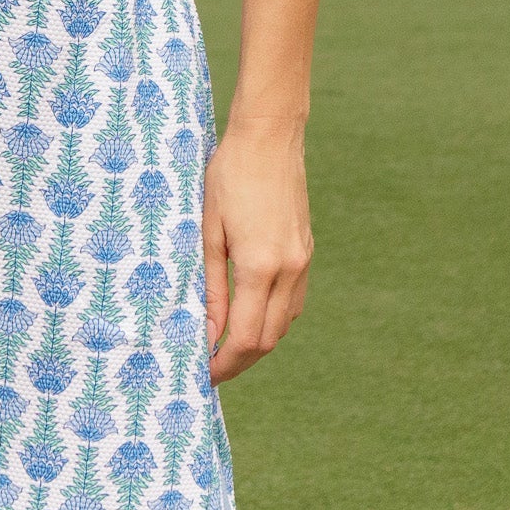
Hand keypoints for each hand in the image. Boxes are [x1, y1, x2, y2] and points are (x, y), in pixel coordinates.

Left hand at [202, 114, 312, 384]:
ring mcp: (302, 261)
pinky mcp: (306, 250)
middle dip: (240, 360)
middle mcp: (289, 270)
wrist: (270, 136)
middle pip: (268, 339)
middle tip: (211, 365)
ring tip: (225, 342)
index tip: (203, 372)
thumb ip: (211, 285)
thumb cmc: (229, 175)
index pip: (245, 337)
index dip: (224, 363)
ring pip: (284, 322)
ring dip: (257, 340)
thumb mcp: (209, 230)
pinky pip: (293, 300)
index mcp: (260, 265)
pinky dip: (273, 317)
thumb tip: (208, 331)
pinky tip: (250, 312)